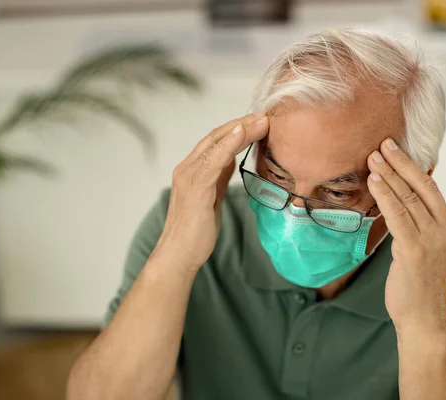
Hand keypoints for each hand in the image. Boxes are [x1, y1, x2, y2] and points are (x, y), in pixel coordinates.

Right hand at [154, 113, 268, 271]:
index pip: (215, 141)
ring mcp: (189, 176)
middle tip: (266, 115)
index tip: (260, 122)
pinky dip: (229, 144)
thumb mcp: (211, 197)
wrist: (179, 255)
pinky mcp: (196, 187)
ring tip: (262, 121)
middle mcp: (187, 168)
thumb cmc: (195, 232)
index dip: (238, 129)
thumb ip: (218, 177)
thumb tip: (231, 160)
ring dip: (241, 129)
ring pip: (216, 143)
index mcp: (191, 170)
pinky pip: (214, 160)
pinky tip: (242, 132)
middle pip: (216, 136)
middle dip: (242, 123)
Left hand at [367, 138, 445, 332]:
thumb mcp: (422, 248)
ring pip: (408, 199)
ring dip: (388, 175)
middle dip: (399, 163)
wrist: (424, 317)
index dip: (411, 166)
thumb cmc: (418, 284)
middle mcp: (443, 229)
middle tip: (381, 144)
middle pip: (420, 187)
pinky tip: (374, 182)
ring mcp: (430, 239)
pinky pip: (398, 216)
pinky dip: (385, 197)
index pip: (430, 187)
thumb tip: (396, 201)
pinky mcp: (414, 250)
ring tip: (372, 158)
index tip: (395, 149)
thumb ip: (414, 224)